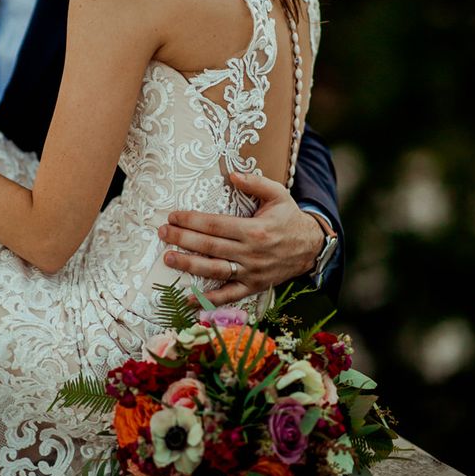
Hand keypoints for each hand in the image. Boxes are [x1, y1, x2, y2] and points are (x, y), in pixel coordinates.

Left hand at [158, 172, 323, 305]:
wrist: (311, 247)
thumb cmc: (289, 218)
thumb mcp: (279, 194)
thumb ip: (256, 183)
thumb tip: (232, 174)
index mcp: (255, 229)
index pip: (215, 225)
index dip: (191, 220)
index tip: (173, 216)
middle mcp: (251, 252)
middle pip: (209, 246)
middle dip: (182, 239)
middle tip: (163, 232)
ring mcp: (251, 272)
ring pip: (214, 270)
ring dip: (188, 265)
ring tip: (168, 258)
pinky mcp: (253, 287)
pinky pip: (228, 296)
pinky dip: (207, 300)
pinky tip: (187, 300)